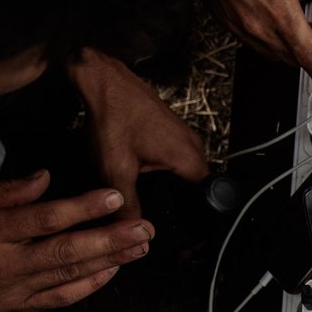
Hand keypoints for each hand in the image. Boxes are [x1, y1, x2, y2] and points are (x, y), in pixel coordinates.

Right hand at [0, 172, 149, 311]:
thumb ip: (2, 192)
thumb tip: (46, 178)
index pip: (44, 218)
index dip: (82, 207)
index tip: (113, 195)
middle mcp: (4, 265)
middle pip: (67, 252)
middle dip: (111, 239)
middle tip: (145, 227)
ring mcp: (15, 291)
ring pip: (72, 276)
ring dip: (111, 260)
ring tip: (141, 245)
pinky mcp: (21, 310)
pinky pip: (63, 298)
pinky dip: (91, 285)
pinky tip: (114, 270)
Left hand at [68, 51, 207, 219]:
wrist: (103, 81)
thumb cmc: (114, 117)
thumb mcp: (116, 170)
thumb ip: (129, 205)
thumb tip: (134, 230)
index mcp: (189, 159)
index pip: (207, 198)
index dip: (197, 218)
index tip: (186, 230)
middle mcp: (193, 145)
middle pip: (198, 186)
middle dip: (184, 203)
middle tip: (167, 216)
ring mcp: (183, 134)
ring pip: (187, 170)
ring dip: (175, 185)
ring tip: (156, 196)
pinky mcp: (171, 128)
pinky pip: (177, 156)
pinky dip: (166, 169)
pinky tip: (146, 173)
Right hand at [201, 0, 311, 77]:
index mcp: (281, 14)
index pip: (310, 57)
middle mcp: (261, 28)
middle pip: (295, 58)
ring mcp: (243, 29)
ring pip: (275, 54)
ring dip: (291, 47)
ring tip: (298, 23)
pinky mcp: (230, 25)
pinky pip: (256, 44)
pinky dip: (272, 40)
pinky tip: (275, 19)